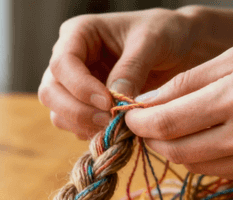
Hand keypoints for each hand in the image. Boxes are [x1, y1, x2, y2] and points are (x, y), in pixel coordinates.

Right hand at [39, 7, 215, 139]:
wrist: (181, 50)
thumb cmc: (166, 34)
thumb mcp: (153, 41)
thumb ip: (132, 68)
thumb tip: (114, 102)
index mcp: (79, 34)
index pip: (62, 64)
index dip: (80, 87)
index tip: (107, 103)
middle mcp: (69, 59)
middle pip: (50, 92)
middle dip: (76, 111)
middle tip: (107, 122)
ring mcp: (73, 86)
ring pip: (58, 113)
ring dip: (82, 126)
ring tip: (115, 128)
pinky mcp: (84, 107)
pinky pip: (75, 126)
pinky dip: (91, 133)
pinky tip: (116, 130)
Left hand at [125, 38, 232, 181]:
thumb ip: (189, 80)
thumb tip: (145, 102)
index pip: (164, 123)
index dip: (138, 123)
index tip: (129, 115)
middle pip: (173, 151)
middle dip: (152, 139)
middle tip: (148, 123)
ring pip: (192, 166)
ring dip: (175, 150)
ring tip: (177, 128)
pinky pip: (218, 172)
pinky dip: (203, 158)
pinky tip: (209, 138)